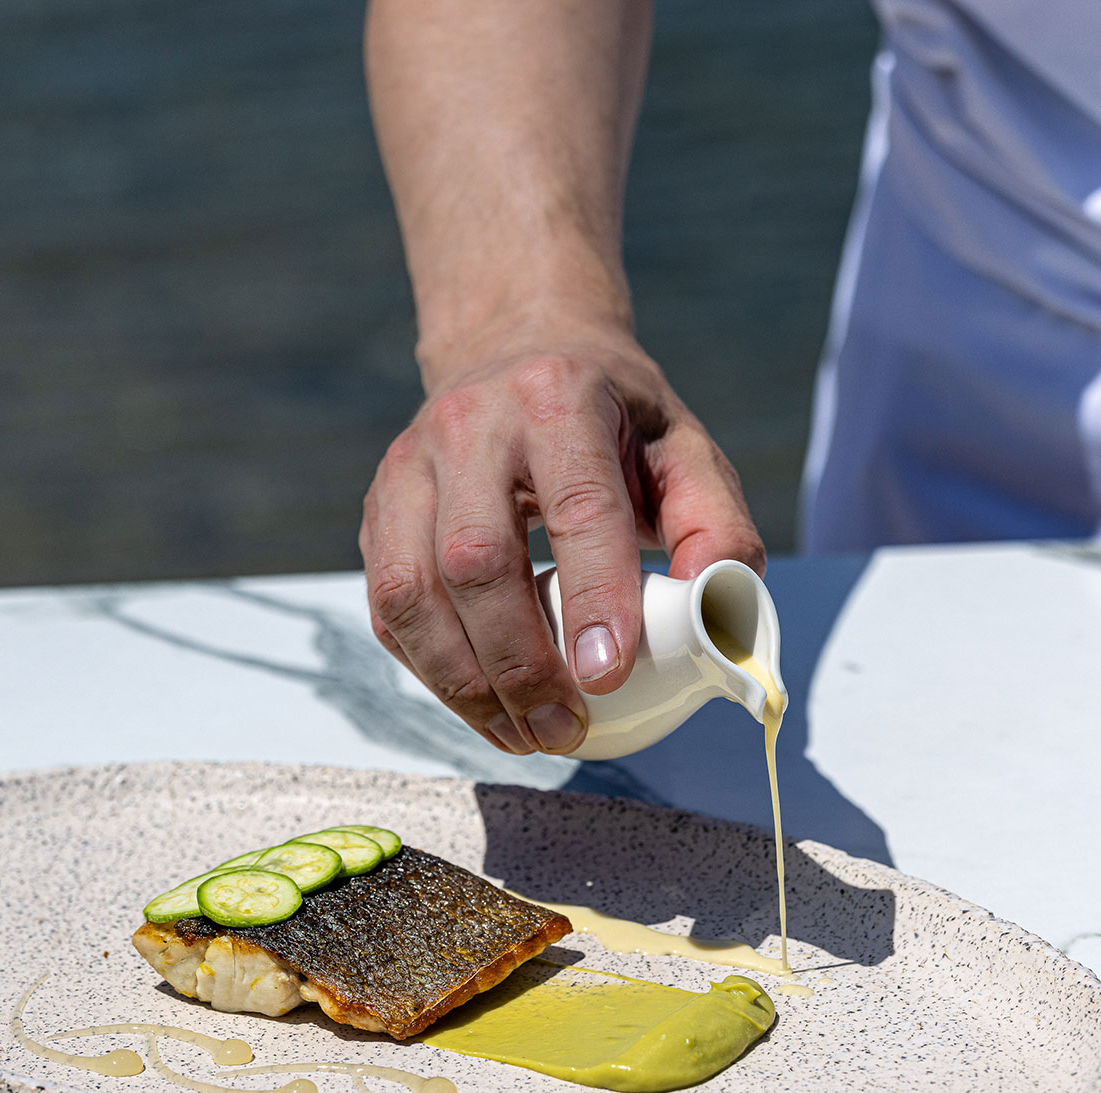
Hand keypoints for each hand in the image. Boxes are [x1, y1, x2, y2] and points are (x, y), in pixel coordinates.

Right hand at [359, 329, 762, 754]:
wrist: (517, 351)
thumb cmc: (612, 420)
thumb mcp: (685, 449)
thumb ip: (715, 526)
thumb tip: (719, 611)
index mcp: (559, 398)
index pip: (575, 507)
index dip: (591, 598)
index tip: (606, 676)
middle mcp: (471, 425)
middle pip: (474, 560)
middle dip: (518, 663)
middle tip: (564, 727)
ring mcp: (410, 467)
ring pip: (412, 592)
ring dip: (463, 682)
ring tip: (521, 732)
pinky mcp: (380, 511)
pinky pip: (387, 606)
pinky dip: (429, 669)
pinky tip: (479, 702)